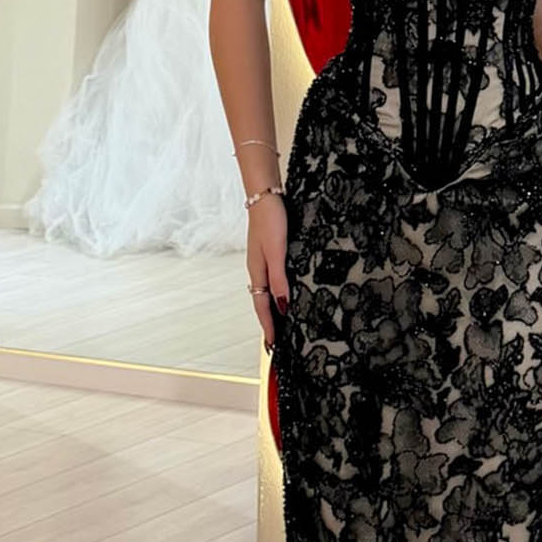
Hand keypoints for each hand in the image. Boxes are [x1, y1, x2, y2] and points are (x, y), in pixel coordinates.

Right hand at [246, 194, 289, 352]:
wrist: (265, 195)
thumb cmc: (271, 220)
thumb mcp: (277, 251)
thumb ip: (279, 278)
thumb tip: (282, 306)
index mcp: (258, 272)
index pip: (262, 307)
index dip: (269, 327)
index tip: (273, 347)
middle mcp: (258, 270)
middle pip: (262, 303)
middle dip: (268, 324)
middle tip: (275, 344)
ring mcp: (263, 261)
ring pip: (266, 292)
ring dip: (271, 311)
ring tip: (279, 326)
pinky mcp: (270, 253)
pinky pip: (271, 281)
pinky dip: (276, 294)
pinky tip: (283, 295)